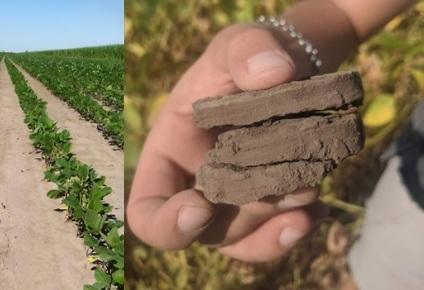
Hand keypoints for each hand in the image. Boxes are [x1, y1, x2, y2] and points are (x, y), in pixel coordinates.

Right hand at [127, 24, 327, 261]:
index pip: (146, 210)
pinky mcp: (268, 206)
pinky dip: (295, 227)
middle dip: (244, 213)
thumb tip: (274, 74)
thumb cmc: (247, 58)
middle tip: (283, 184)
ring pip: (244, 239)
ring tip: (309, 193)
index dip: (165, 223)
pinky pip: (274, 237)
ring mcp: (232, 203)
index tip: (200, 206)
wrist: (290, 69)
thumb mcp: (238, 43)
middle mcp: (195, 186)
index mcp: (168, 155)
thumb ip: (246, 49)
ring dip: (275, 224)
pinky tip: (317, 207)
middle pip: (205, 231)